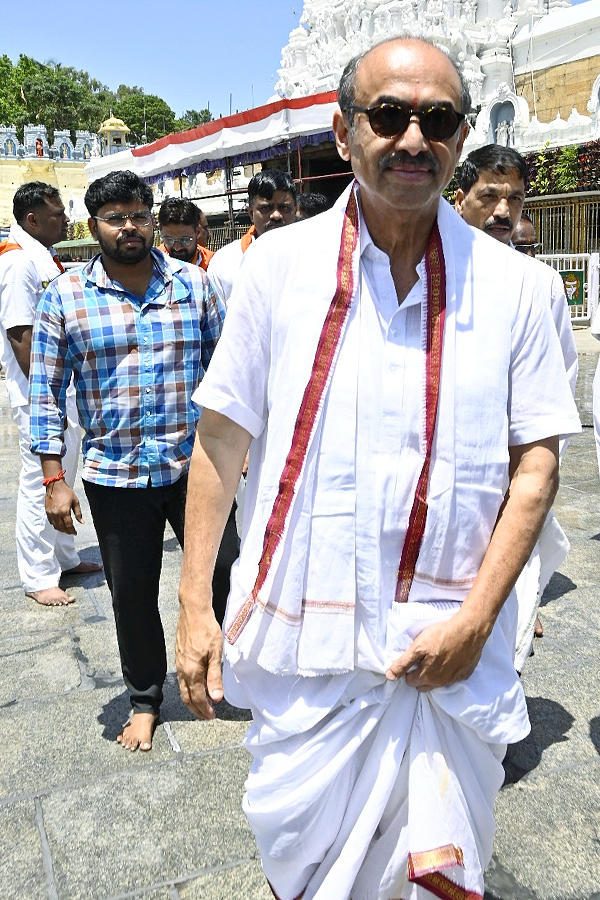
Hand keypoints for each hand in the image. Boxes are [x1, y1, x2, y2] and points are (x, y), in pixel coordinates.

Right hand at [45, 479, 81, 533]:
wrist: (55, 485)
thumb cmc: (66, 492)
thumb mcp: (75, 501)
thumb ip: (78, 513)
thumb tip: (82, 522)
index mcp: (65, 511)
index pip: (69, 525)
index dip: (72, 531)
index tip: (75, 533)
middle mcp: (57, 514)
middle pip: (62, 527)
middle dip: (67, 531)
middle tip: (71, 532)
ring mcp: (51, 513)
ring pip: (56, 526)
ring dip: (61, 529)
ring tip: (66, 530)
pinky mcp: (47, 511)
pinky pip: (51, 522)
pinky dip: (55, 525)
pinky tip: (59, 524)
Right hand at [176, 599, 223, 719]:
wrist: (193, 612)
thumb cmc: (207, 630)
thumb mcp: (216, 654)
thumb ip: (215, 677)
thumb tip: (216, 698)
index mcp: (192, 671)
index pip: (197, 698)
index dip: (204, 709)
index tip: (212, 716)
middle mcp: (182, 670)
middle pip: (186, 697)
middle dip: (196, 709)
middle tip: (207, 716)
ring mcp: (179, 663)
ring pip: (182, 688)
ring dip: (191, 700)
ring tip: (202, 704)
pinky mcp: (179, 657)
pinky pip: (181, 679)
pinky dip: (188, 688)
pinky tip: (196, 686)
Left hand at [385, 608, 488, 690]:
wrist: (468, 631)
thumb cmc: (441, 636)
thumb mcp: (417, 647)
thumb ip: (403, 663)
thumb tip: (390, 676)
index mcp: (427, 677)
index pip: (410, 681)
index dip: (408, 671)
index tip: (411, 661)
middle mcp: (440, 683)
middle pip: (423, 685)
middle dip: (419, 676)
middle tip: (422, 660)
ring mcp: (454, 680)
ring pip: (438, 684)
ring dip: (433, 676)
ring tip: (435, 659)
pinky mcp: (465, 674)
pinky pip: (452, 678)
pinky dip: (448, 672)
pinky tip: (449, 659)